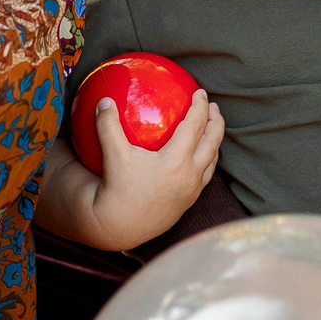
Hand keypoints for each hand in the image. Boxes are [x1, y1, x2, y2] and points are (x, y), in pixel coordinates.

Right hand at [88, 90, 223, 246]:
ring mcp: (192, 191)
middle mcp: (190, 176)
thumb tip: (104, 100)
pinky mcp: (188, 202)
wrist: (121, 226)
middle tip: (214, 107)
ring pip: (212, 160)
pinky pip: (205, 175)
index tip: (200, 93)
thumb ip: (108, 125)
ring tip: (211, 129)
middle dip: (216, 122)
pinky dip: (206, 160)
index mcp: (176, 162)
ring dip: (214, 141)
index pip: (195, 127)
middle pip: (212, 142)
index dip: (200, 107)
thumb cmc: (116, 189)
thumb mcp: (112, 155)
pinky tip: (198, 155)